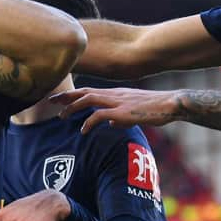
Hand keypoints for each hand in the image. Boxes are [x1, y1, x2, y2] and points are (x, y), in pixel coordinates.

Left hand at [49, 87, 180, 133]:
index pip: (88, 90)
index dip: (72, 93)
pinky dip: (89, 122)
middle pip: (84, 91)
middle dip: (65, 96)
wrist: (171, 104)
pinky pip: (100, 115)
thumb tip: (109, 124)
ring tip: (61, 116)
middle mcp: (113, 94)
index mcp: (115, 93)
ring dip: (73, 107)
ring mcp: (117, 101)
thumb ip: (118, 116)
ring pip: (88, 99)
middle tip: (50, 101)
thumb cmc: (154, 108)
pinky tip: (83, 131)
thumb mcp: (132, 111)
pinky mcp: (123, 111)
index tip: (58, 97)